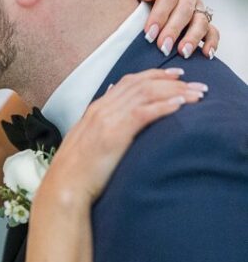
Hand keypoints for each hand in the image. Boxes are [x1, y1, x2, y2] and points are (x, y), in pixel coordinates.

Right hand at [45, 68, 206, 204]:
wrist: (65, 186)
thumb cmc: (77, 171)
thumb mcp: (88, 141)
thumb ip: (101, 125)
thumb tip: (113, 116)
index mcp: (96, 108)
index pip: (129, 82)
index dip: (154, 75)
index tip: (176, 75)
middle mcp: (102, 108)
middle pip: (141, 83)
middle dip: (171, 80)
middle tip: (195, 82)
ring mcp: (107, 118)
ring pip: (146, 94)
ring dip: (175, 91)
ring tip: (196, 94)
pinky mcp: (114, 133)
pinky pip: (144, 112)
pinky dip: (164, 106)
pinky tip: (181, 105)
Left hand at [129, 0, 218, 58]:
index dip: (160, 15)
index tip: (149, 34)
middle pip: (185, 9)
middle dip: (173, 29)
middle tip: (163, 47)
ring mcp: (198, 5)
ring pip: (201, 20)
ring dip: (193, 37)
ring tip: (183, 52)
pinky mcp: (203, 20)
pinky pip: (212, 31)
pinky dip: (212, 42)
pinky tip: (206, 54)